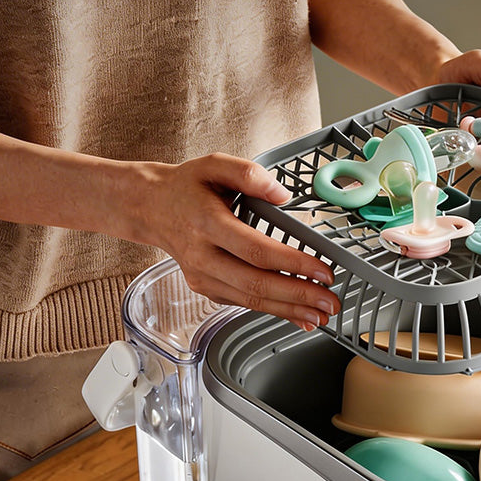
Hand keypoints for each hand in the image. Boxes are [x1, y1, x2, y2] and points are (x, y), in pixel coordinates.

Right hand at [136, 153, 339, 331]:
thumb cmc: (187, 187)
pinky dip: (274, 312)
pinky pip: (244, 304)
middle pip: (256, 284)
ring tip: (321, 315)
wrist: (150, 207)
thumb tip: (283, 195)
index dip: (292, 264)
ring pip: (251, 301)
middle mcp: (203, 255)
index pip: (256, 250)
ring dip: (290, 311)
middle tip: (330, 302)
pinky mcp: (207, 289)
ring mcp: (203, 277)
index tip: (323, 272)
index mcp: (207, 223)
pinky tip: (299, 316)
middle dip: (298, 296)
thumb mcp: (214, 164)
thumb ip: (249, 174)